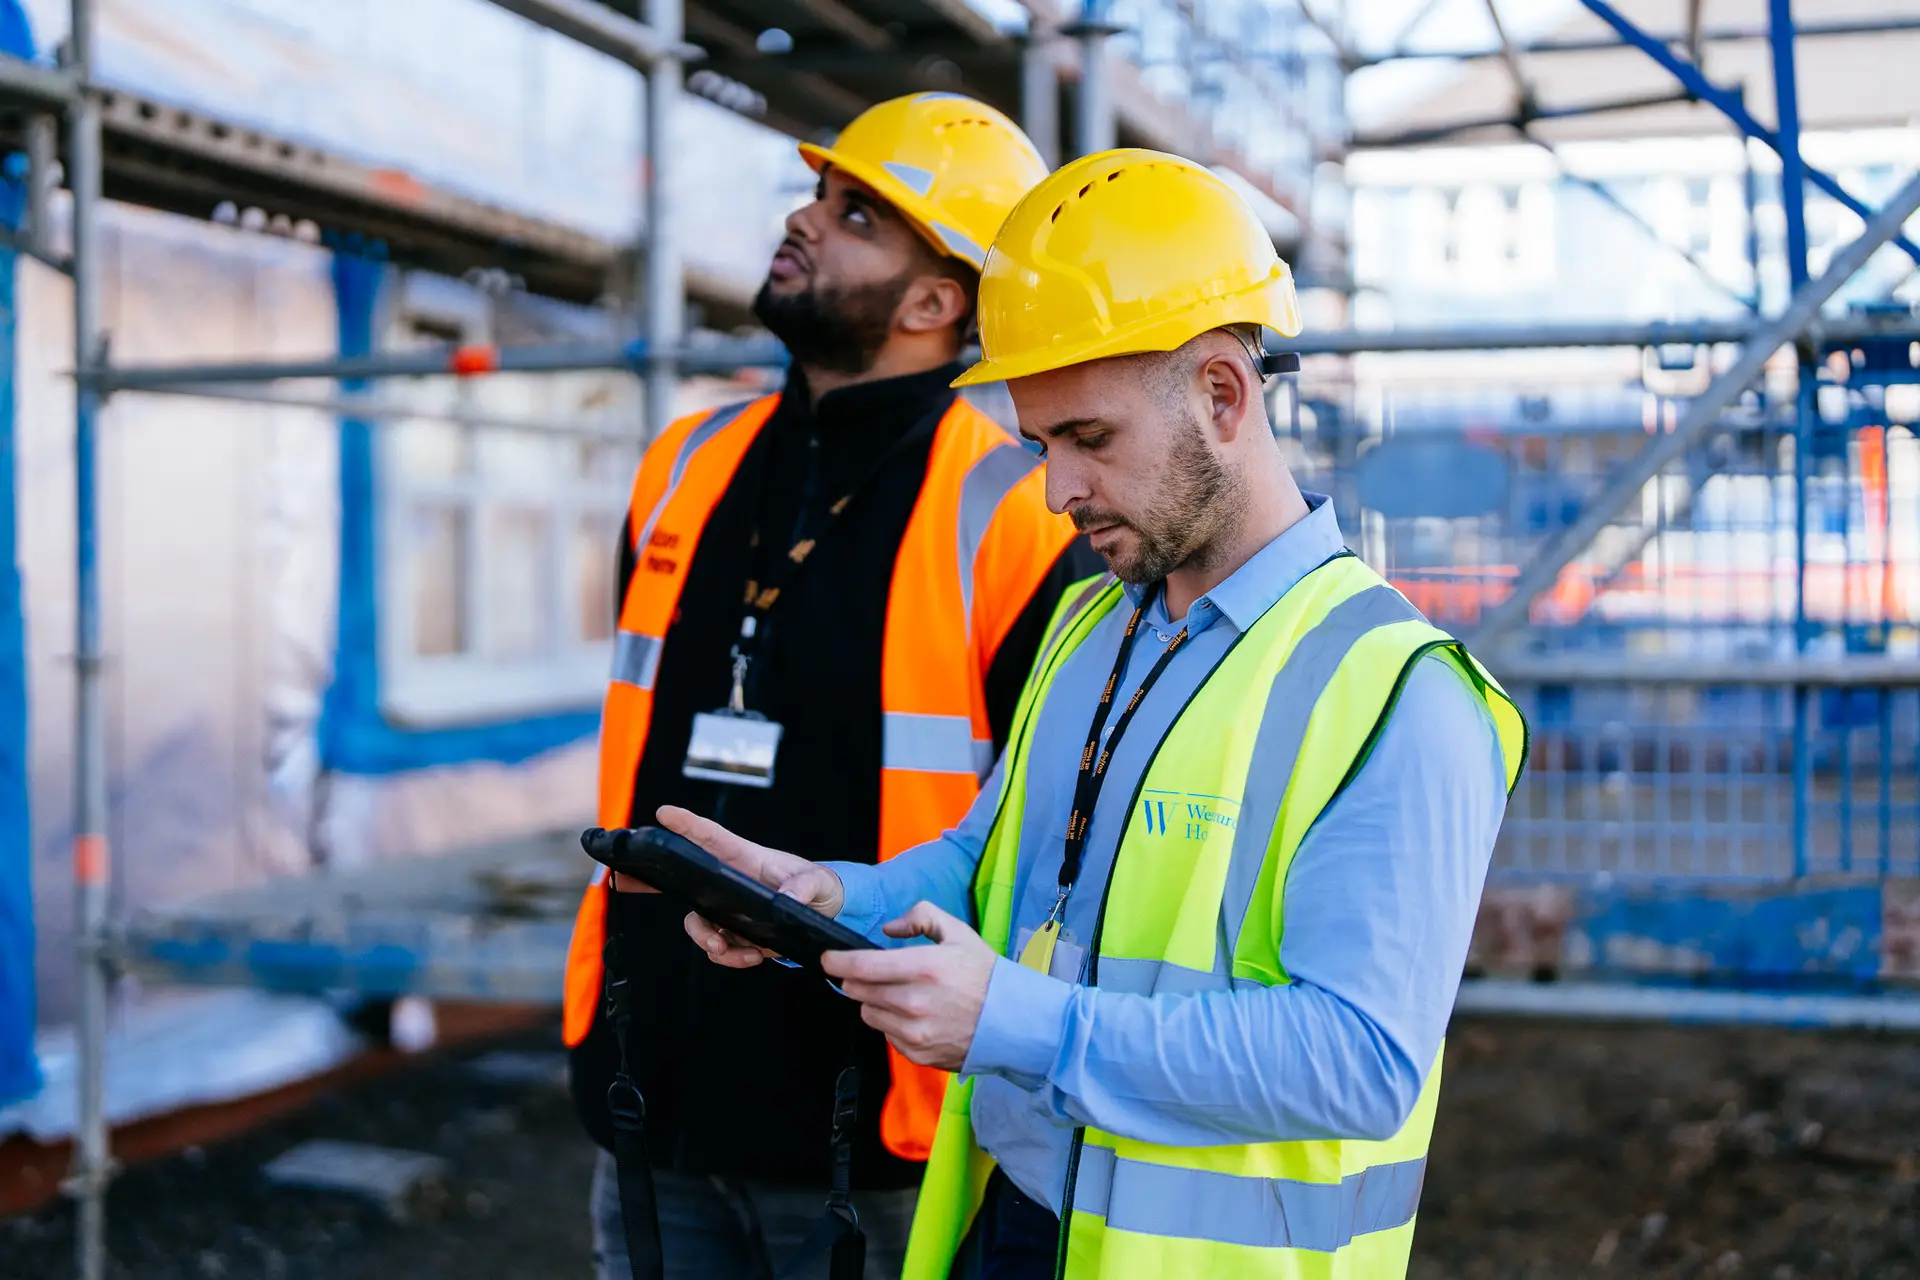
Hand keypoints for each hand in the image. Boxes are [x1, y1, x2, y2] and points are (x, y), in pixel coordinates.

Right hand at [660, 805, 844, 968]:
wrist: (826, 913)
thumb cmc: (818, 884)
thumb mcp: (816, 881)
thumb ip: (802, 888)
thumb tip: (785, 901)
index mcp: (744, 858)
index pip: (710, 837)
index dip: (686, 824)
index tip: (663, 813)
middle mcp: (728, 882)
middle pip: (681, 879)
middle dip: (648, 879)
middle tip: (621, 878)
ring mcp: (729, 909)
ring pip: (697, 924)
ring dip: (704, 939)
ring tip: (722, 948)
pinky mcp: (737, 933)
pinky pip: (719, 949)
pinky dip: (731, 958)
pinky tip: (752, 956)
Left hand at [821, 902, 996, 1071]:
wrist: (1012, 1022)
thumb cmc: (984, 975)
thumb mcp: (958, 932)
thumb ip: (920, 916)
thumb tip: (888, 929)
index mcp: (923, 967)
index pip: (861, 966)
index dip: (837, 962)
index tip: (828, 959)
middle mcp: (914, 1001)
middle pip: (858, 990)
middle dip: (856, 979)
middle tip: (868, 974)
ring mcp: (914, 1031)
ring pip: (868, 1013)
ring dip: (873, 1001)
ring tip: (898, 994)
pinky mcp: (917, 1052)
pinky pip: (886, 1034)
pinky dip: (891, 1023)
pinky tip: (914, 1015)